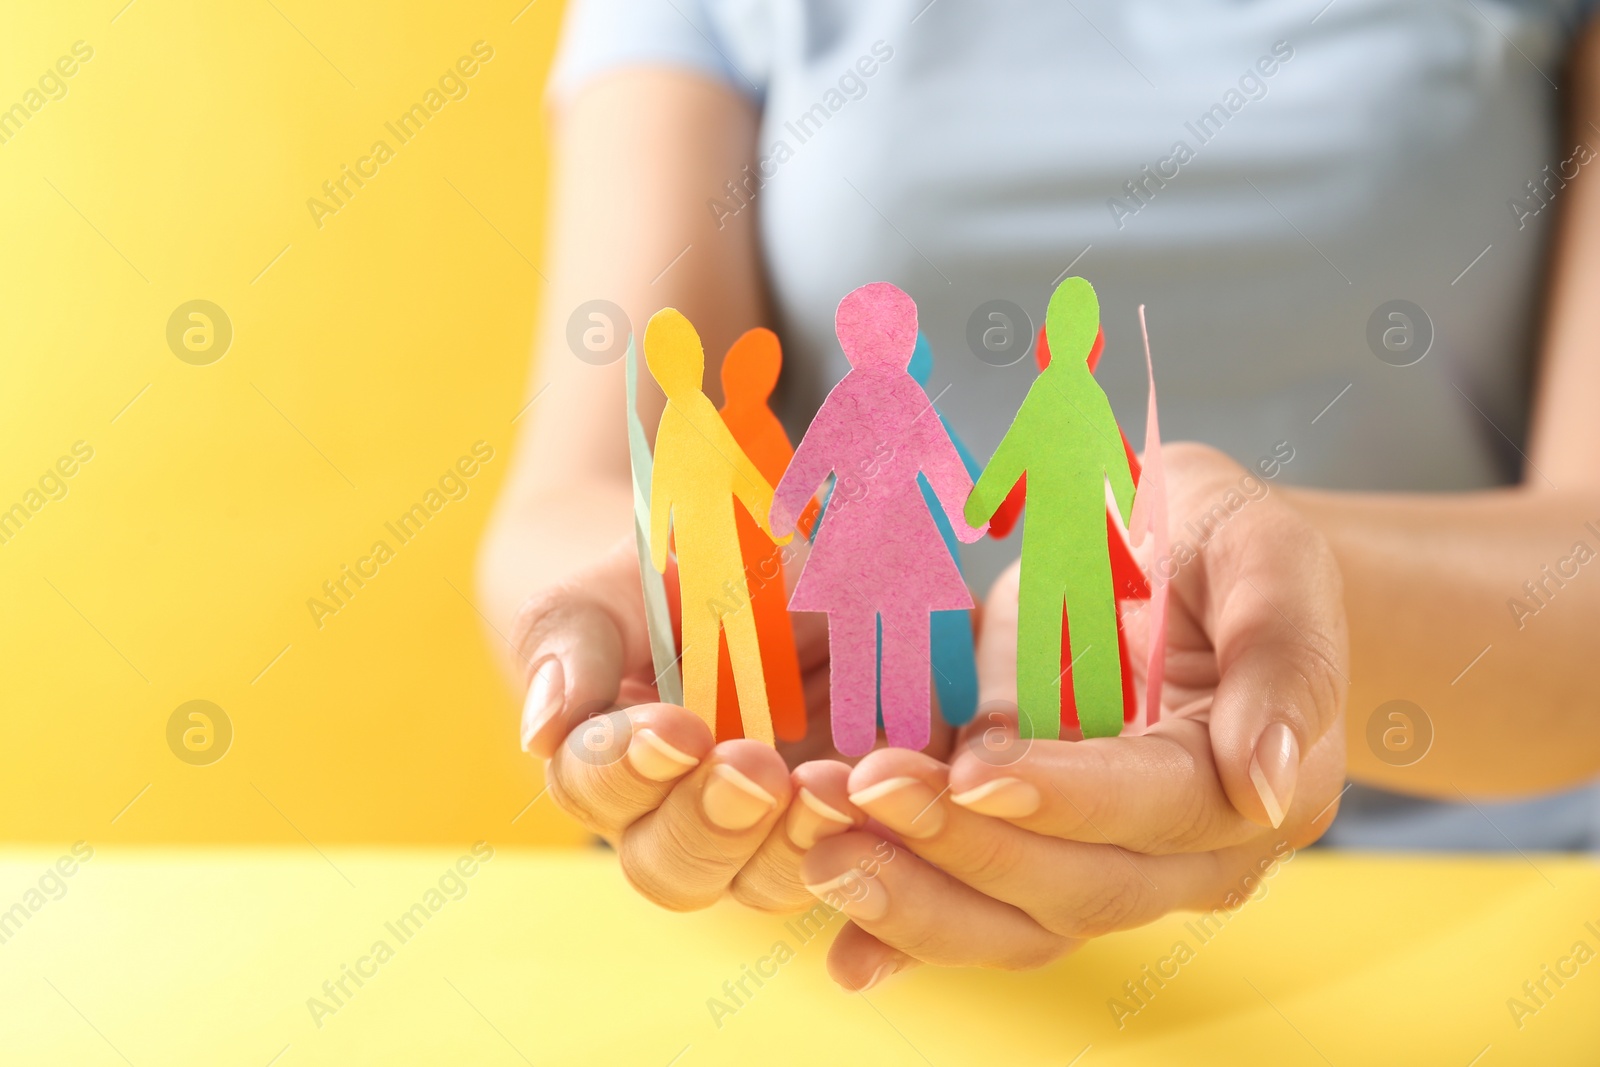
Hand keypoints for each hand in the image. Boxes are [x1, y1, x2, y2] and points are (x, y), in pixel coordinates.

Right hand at [511, 536, 949, 910]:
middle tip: (753, 769)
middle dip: (711, 821)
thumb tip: (541, 730)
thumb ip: (572, 645)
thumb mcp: (612, 587)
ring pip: (763, 881)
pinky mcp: (840, 818)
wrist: (760, 563)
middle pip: (674, 866)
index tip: (675, 727)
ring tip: (826, 787)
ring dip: (792, 843)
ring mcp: (761, 831)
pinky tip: (880, 793)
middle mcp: (675, 818)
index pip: (596, 788)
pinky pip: (852, 857)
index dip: (630, 768)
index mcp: (604, 764)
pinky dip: (864, 835)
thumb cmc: (665, 579)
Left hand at [798, 442, 1348, 986]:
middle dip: (965, 846)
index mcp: (1254, 783)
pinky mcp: (1040, 864)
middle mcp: (1186, 855)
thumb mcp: (1269, 554)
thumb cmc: (1221, 546)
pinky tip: (845, 955)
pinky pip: (981, 919)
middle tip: (863, 790)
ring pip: (1019, 923)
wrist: (1185, 568)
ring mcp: (1109, 870)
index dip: (1065, 797)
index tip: (976, 771)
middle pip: (1077, 885)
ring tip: (826, 849)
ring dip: (919, 898)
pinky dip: (910, 939)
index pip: (1155, 806)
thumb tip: (1262, 784)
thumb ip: (1284, 658)